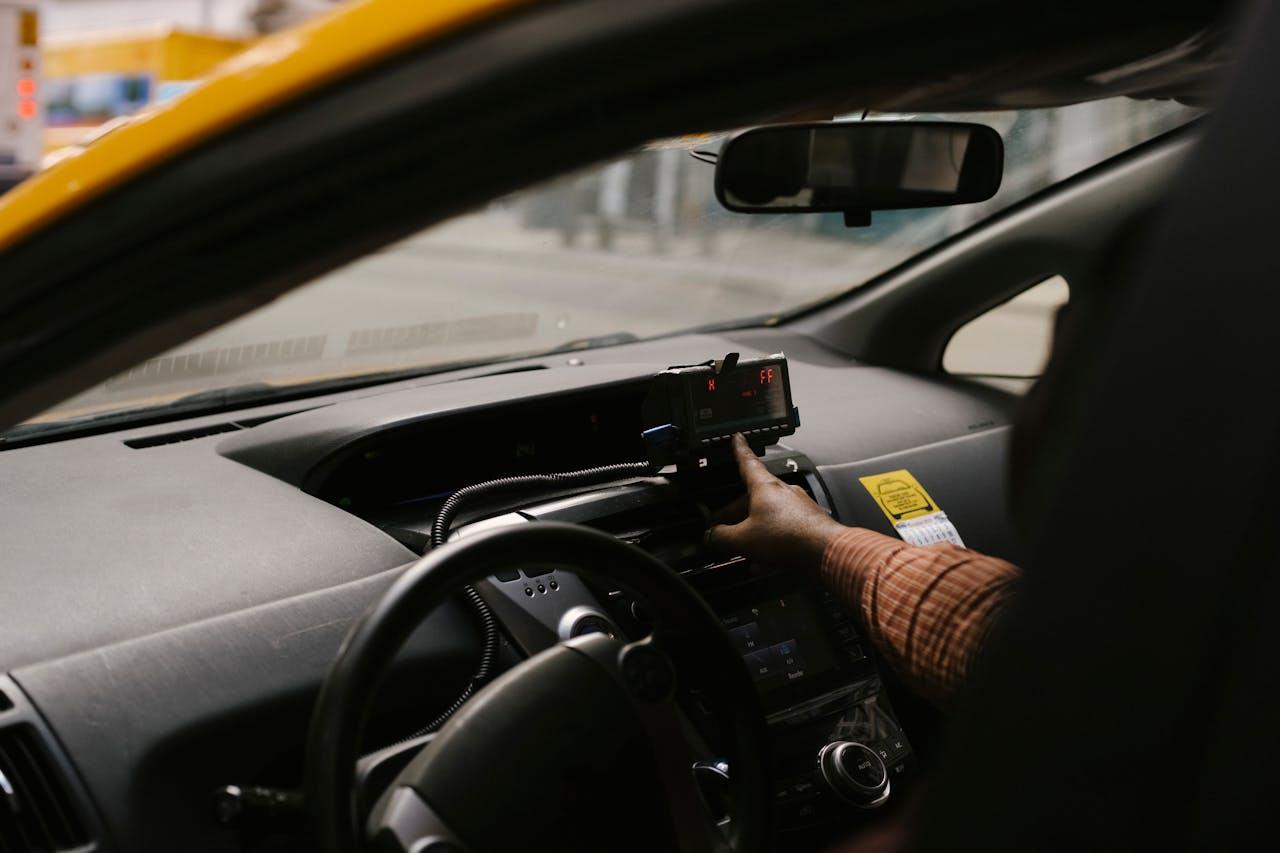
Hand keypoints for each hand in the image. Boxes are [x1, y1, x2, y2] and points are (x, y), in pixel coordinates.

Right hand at [705, 434, 845, 570]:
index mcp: (764, 487)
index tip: (737, 439)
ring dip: (752, 530)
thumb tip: (711, 536)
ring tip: (742, 549)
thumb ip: (722, 537)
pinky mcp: (808, 523)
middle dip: (736, 512)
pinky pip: (782, 529)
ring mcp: (797, 507)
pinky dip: (769, 541)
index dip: (739, 450)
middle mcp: (782, 492)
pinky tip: (763, 561)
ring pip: (768, 516)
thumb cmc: (789, 537)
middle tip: (723, 526)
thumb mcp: (744, 539)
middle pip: (752, 497)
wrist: (826, 551)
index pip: (747, 462)